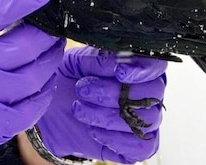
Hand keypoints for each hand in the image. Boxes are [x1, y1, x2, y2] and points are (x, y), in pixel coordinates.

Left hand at [35, 46, 166, 163]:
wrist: (50, 109)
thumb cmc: (68, 80)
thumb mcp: (76, 62)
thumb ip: (98, 59)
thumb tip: (117, 61)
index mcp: (136, 66)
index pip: (155, 65)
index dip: (143, 69)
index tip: (120, 73)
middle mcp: (146, 93)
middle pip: (152, 93)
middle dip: (115, 93)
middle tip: (84, 90)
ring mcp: (144, 120)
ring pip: (147, 120)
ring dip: (108, 116)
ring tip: (80, 110)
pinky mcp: (136, 145)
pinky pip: (142, 147)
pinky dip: (117, 139)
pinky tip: (94, 130)